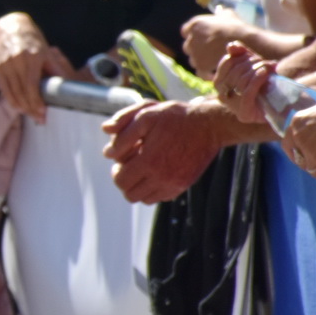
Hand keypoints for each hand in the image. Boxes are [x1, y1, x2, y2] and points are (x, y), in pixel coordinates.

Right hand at [0, 12, 72, 123]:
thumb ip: (56, 70)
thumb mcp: (47, 53)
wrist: (11, 28)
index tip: (43, 113)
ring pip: (12, 92)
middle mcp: (16, 61)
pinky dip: (11, 100)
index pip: (31, 85)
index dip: (36, 101)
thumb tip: (65, 87)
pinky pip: (4, 89)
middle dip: (30, 108)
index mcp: (31, 57)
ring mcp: (5, 65)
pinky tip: (19, 108)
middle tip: (40, 119)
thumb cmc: (33, 41)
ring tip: (31, 115)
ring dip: (21, 107)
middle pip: (21, 92)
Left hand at [100, 100, 219, 202]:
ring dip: (139, 186)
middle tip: (131, 165)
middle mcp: (162, 177)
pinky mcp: (184, 185)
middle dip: (126, 181)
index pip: (120, 181)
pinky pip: (161, 197)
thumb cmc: (174, 117)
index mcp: (149, 161)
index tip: (122, 160)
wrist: (209, 124)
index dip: (116, 171)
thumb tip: (107, 153)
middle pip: (130, 194)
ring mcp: (175, 183)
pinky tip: (156, 172)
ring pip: (145, 199)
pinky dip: (153, 189)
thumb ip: (123, 133)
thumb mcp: (146, 115)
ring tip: (143, 168)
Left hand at [183, 13, 249, 74]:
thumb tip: (219, 10)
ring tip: (215, 62)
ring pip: (194, 60)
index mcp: (194, 25)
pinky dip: (206, 74)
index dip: (195, 35)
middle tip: (210, 51)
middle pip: (189, 46)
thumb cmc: (237, 27)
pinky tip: (214, 74)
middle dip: (197, 49)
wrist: (243, 41)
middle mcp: (190, 39)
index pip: (186, 31)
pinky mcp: (200, 66)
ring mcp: (194, 54)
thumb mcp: (229, 15)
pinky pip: (200, 72)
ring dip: (202, 61)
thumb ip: (221, 13)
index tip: (203, 39)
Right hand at [212, 42, 271, 124]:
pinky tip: (266, 73)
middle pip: (236, 71)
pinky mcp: (243, 113)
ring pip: (242, 81)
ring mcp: (232, 106)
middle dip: (254, 63)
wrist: (280, 106)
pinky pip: (247, 92)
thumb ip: (241, 54)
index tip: (256, 57)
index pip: (227, 62)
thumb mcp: (252, 66)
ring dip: (259, 70)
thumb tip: (230, 46)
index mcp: (219, 82)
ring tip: (271, 67)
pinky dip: (257, 79)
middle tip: (268, 63)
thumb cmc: (264, 84)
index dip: (242, 56)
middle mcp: (221, 95)